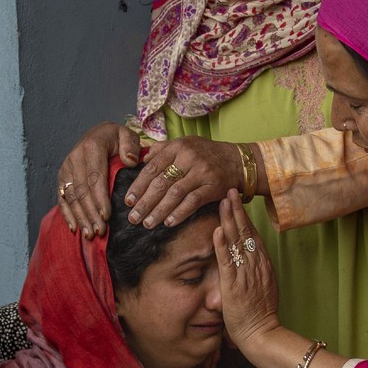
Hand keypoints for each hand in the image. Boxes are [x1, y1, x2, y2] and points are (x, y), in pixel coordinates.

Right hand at [57, 122, 141, 237]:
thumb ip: (130, 145)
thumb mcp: (127, 135)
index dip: (100, 198)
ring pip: (71, 197)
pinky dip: (67, 214)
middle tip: (100, 232)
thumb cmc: (116, 139)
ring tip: (90, 235)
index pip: (95, 177)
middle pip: (82, 191)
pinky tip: (74, 228)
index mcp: (91, 147)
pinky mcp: (62, 177)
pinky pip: (62, 198)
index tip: (107, 216)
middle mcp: (75, 157)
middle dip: (91, 213)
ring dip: (80, 217)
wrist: (97, 133)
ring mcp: (66, 168)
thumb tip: (130, 160)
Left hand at [124, 137, 245, 229]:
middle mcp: (189, 157)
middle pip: (161, 183)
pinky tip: (168, 222)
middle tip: (133, 218)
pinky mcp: (214, 186)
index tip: (128, 201)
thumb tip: (142, 160)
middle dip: (144, 202)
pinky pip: (193, 201)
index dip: (138, 186)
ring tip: (147, 223)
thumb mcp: (185, 144)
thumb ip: (163, 150)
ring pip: (175, 194)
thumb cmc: (207, 154)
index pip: (152, 168)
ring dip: (159, 211)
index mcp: (178, 147)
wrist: (238, 161)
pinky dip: (180, 213)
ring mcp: (202, 172)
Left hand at [213, 191, 279, 353]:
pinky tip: (217, 230)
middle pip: (246, 232)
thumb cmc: (260, 314)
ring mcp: (246, 274)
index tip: (237, 201)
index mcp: (263, 265)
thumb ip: (254, 272)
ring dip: (229, 220)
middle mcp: (256, 265)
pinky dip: (222, 245)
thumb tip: (247, 261)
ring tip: (222, 201)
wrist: (262, 334)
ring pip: (237, 242)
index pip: (252, 235)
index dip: (244, 217)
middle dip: (236, 210)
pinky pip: (228, 262)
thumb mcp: (262, 287)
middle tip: (229, 190)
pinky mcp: (234, 285)